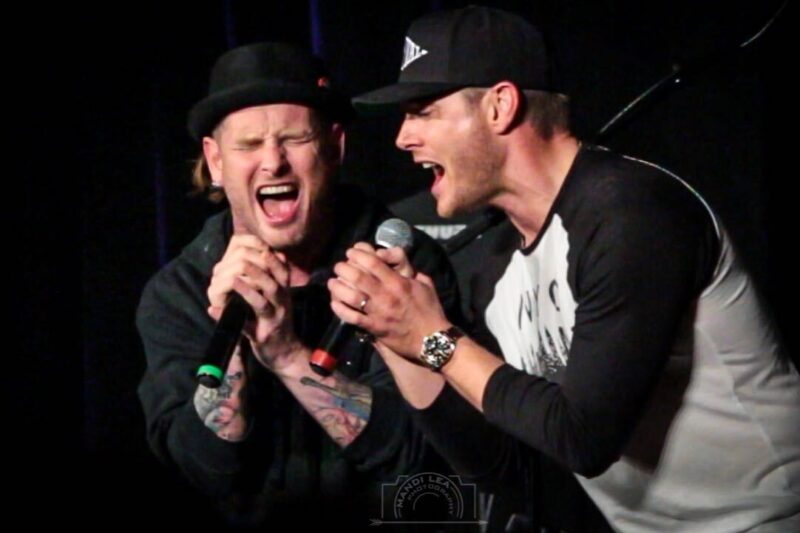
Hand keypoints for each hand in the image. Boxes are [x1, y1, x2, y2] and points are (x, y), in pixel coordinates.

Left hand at [207, 234, 301, 370]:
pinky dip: (231, 318)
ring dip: (249, 291)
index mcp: (283, 295)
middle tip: (245, 259)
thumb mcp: (281, 299)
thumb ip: (276, 279)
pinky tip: (214, 309)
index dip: (273, 260)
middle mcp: (281, 306)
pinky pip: (246, 328)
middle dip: (261, 271)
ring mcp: (272, 322)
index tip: (262, 247)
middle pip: (275, 285)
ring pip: (263, 304)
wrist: (286, 354)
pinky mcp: (261, 337)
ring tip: (235, 279)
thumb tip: (271, 254)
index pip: (283, 273)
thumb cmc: (278, 322)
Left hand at [328, 245, 450, 359]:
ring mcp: (378, 313)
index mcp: (398, 283)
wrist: (432, 340)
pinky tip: (334, 303)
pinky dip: (340, 309)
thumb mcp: (425, 285)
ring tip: (333, 282)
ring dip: (338, 288)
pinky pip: (351, 317)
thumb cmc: (430, 311)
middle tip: (339, 266)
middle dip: (344, 268)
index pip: (373, 262)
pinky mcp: (374, 328)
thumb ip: (412, 272)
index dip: (358, 254)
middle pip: (357, 276)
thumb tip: (400, 263)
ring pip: (350, 296)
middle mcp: (386, 296)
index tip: (351, 252)